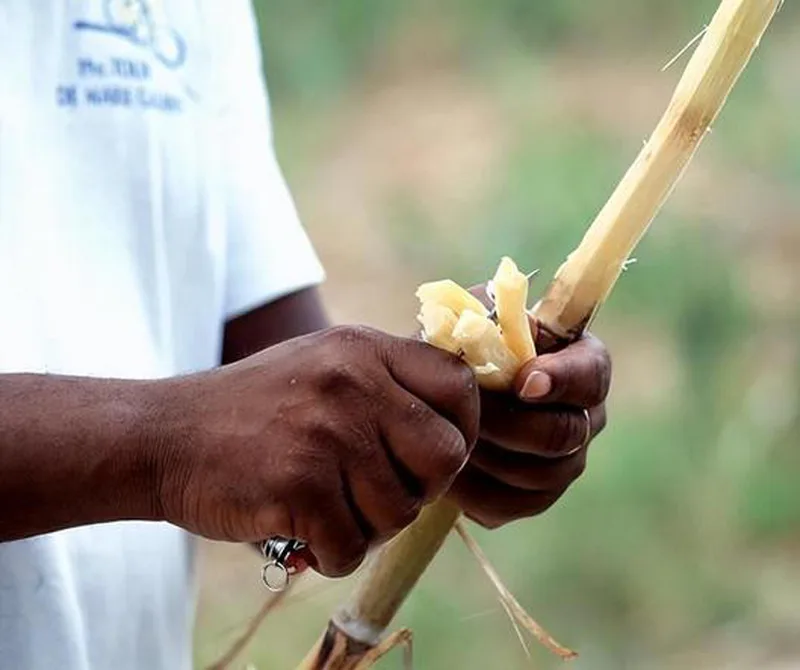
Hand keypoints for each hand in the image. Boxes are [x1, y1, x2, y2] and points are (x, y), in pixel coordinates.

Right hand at [154, 326, 478, 576]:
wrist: (165, 436)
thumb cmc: (256, 410)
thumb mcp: (326, 366)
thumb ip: (388, 385)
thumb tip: (458, 432)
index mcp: (365, 349)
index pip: (460, 387)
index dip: (463, 430)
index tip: (432, 457)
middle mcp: (354, 382)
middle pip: (446, 456)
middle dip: (422, 490)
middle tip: (380, 495)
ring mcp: (327, 431)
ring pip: (399, 511)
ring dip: (368, 527)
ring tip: (328, 509)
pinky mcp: (298, 483)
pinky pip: (351, 546)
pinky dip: (331, 553)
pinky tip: (301, 532)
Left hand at [449, 319, 610, 527]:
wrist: (435, 392)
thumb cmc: (463, 345)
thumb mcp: (473, 318)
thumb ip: (490, 318)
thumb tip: (505, 330)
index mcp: (582, 364)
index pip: (591, 374)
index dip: (561, 380)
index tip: (523, 382)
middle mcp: (585, 418)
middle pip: (563, 433)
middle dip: (507, 422)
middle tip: (464, 410)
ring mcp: (565, 464)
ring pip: (536, 473)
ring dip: (487, 454)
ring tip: (448, 434)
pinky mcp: (533, 499)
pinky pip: (509, 505)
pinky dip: (473, 489)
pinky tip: (446, 467)